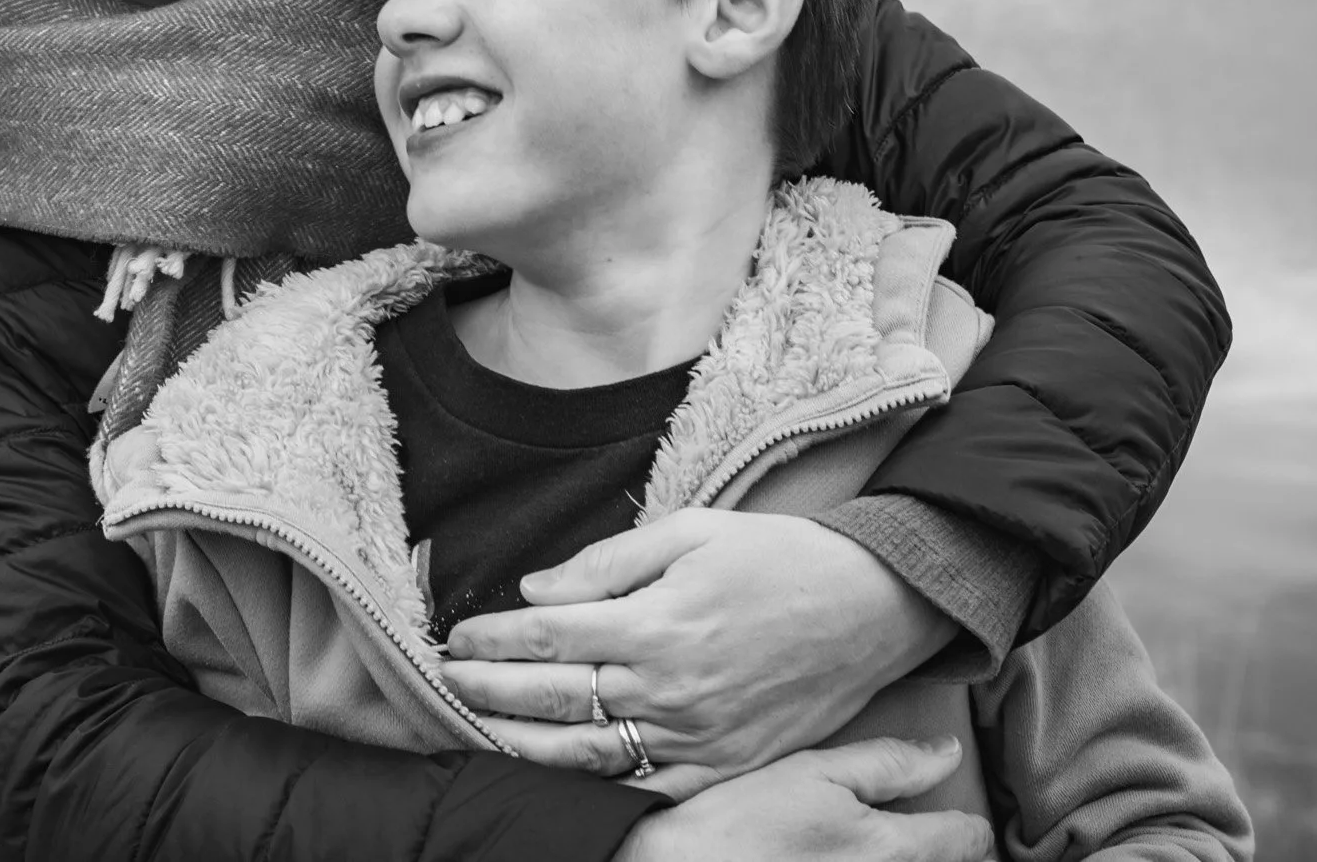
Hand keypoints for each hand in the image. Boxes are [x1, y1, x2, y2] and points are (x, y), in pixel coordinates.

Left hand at [442, 509, 953, 792]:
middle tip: (445, 680)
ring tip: (478, 728)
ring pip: (588, 754)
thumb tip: (537, 592)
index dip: (493, 639)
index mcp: (659, 623)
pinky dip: (593, 784)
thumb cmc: (779, 558)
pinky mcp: (723, 765)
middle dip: (488, 690)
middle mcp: (672, 687)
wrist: (871, 607)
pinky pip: (645, 785)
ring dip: (522, 744)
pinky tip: (555, 772)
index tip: (456, 636)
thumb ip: (607, 564)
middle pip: (555, 698)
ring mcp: (697, 736)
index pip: (549, 638)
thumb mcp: (692, 531)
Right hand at [613, 736, 992, 861]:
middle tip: (902, 826)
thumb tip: (947, 755)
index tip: (948, 811)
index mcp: (889, 848)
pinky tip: (825, 859)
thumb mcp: (812, 770)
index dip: (963, 818)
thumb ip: (887, 763)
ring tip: (853, 844)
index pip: (967, 839)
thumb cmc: (735, 820)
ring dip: (902, 860)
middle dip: (935, 847)